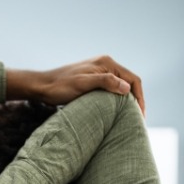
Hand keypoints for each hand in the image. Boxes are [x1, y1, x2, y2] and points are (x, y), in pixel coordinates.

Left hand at [7, 55, 144, 114]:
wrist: (42, 87)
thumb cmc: (61, 87)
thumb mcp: (83, 84)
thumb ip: (105, 82)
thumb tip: (127, 89)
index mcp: (107, 63)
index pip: (133, 80)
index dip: (140, 98)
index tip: (141, 116)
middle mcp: (106, 64)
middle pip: (130, 83)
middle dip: (137, 101)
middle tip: (138, 120)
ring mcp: (100, 72)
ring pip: (122, 87)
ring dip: (128, 101)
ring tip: (130, 118)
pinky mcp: (94, 79)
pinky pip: (113, 89)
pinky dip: (119, 101)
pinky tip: (118, 112)